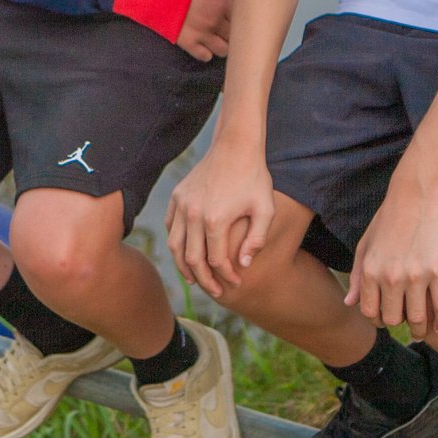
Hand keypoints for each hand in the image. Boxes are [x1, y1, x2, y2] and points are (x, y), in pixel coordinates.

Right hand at [166, 143, 274, 296]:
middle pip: (192, 259)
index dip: (227, 276)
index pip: (216, 260)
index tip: (237, 283)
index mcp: (215, 220)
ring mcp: (182, 204)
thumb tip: (243, 265)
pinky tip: (186, 253)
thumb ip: (256, 239)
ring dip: (184, 267)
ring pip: (176, 246)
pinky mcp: (177, 196)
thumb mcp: (265, 209)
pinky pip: (171, 227)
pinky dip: (177, 244)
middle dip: (205, 280)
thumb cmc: (255, 177)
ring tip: (196, 279)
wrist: (236, 146)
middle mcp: (193, 214)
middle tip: (217, 291)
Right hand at [175, 0, 232, 61]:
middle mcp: (216, 21)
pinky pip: (206, 56)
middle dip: (231, 35)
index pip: (242, 20)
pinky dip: (206, 53)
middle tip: (224, 32)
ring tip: (215, 42)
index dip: (238, 21)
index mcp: (223, 4)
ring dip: (221, 46)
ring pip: (224, 50)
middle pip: (235, 36)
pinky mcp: (190, 43)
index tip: (234, 22)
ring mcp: (203, 34)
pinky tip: (202, 46)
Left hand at [345, 199, 437, 334]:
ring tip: (421, 331)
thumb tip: (349, 303)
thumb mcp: (365, 245)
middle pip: (392, 319)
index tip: (384, 319)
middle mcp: (391, 277)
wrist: (417, 198)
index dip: (376, 320)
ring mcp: (416, 276)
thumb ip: (356, 276)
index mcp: (370, 271)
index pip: (369, 311)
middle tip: (403, 323)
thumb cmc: (389, 219)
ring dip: (419, 330)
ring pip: (417, 318)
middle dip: (397, 324)